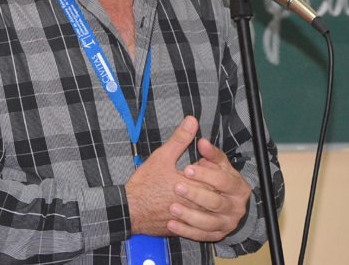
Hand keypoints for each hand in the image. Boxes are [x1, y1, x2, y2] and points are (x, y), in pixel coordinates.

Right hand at [124, 116, 209, 235]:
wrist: (131, 209)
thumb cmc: (145, 184)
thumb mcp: (162, 157)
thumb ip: (180, 139)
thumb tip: (191, 121)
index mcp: (195, 186)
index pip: (217, 178)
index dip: (213, 168)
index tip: (205, 162)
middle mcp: (197, 205)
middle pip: (216, 195)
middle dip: (213, 184)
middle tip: (202, 176)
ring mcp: (191, 218)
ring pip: (209, 211)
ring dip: (206, 201)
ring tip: (197, 191)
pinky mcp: (184, 227)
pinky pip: (199, 224)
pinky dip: (197, 215)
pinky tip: (190, 207)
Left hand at [166, 136, 251, 241]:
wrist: (212, 201)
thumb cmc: (211, 178)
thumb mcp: (211, 163)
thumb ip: (207, 150)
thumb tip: (196, 129)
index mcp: (238, 187)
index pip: (223, 180)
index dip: (205, 174)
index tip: (186, 169)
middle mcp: (236, 207)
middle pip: (216, 202)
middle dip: (195, 194)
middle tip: (176, 186)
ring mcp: (226, 223)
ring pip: (208, 221)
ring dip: (189, 215)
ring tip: (171, 207)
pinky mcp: (216, 235)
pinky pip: (200, 235)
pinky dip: (185, 230)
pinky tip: (171, 223)